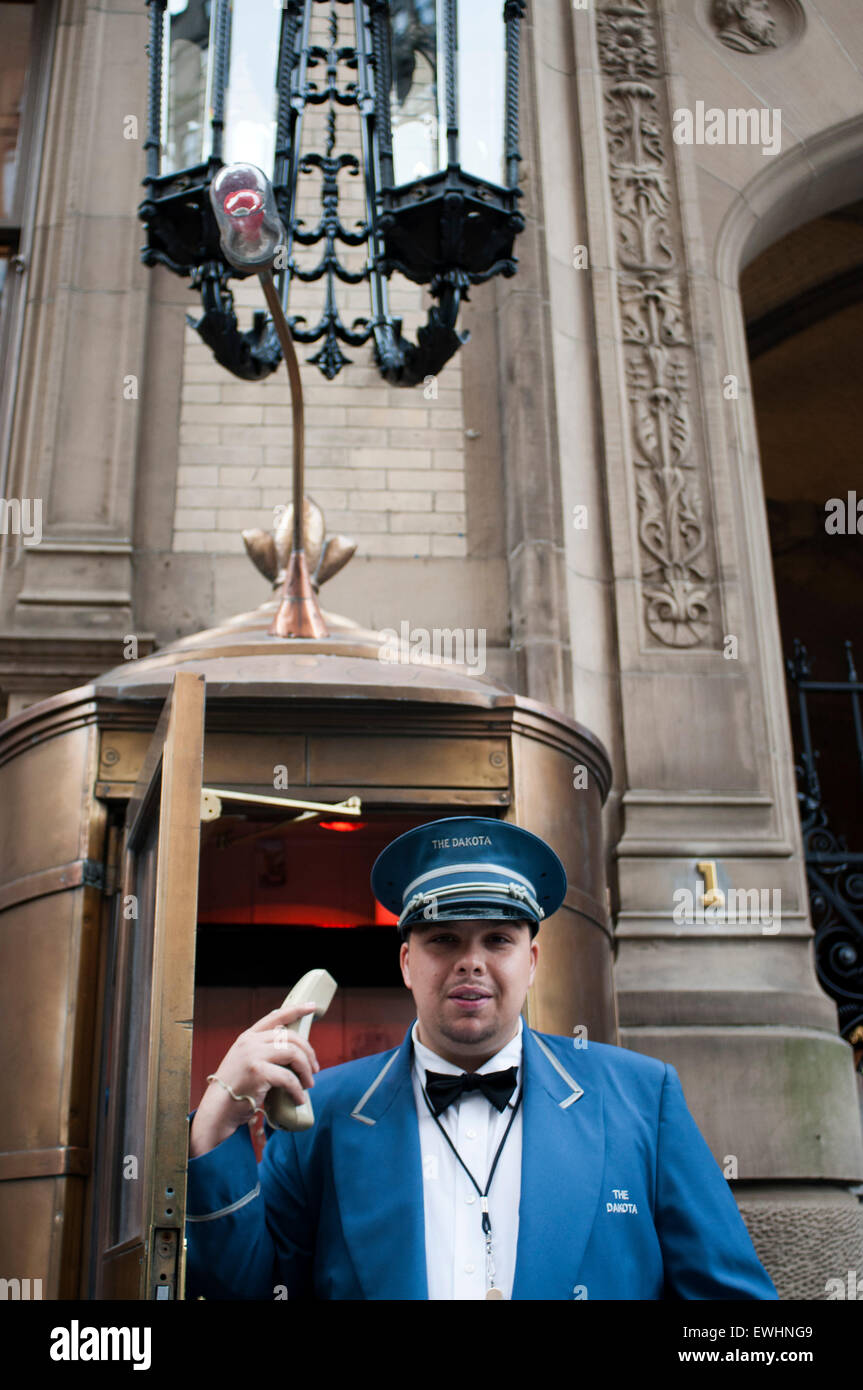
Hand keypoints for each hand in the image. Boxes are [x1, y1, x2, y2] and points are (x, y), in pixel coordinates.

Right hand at [189, 1002, 320, 1156]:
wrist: (217, 1110)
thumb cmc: (235, 1090)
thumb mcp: (245, 1062)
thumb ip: (262, 1051)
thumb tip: (293, 1051)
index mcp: (248, 1037)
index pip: (276, 1017)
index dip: (296, 1010)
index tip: (312, 1007)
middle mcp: (250, 1042)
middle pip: (291, 1037)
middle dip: (308, 1053)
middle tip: (314, 1069)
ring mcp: (253, 1055)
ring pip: (293, 1053)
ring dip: (306, 1070)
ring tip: (308, 1084)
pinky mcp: (258, 1072)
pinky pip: (288, 1078)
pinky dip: (297, 1090)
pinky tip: (298, 1099)